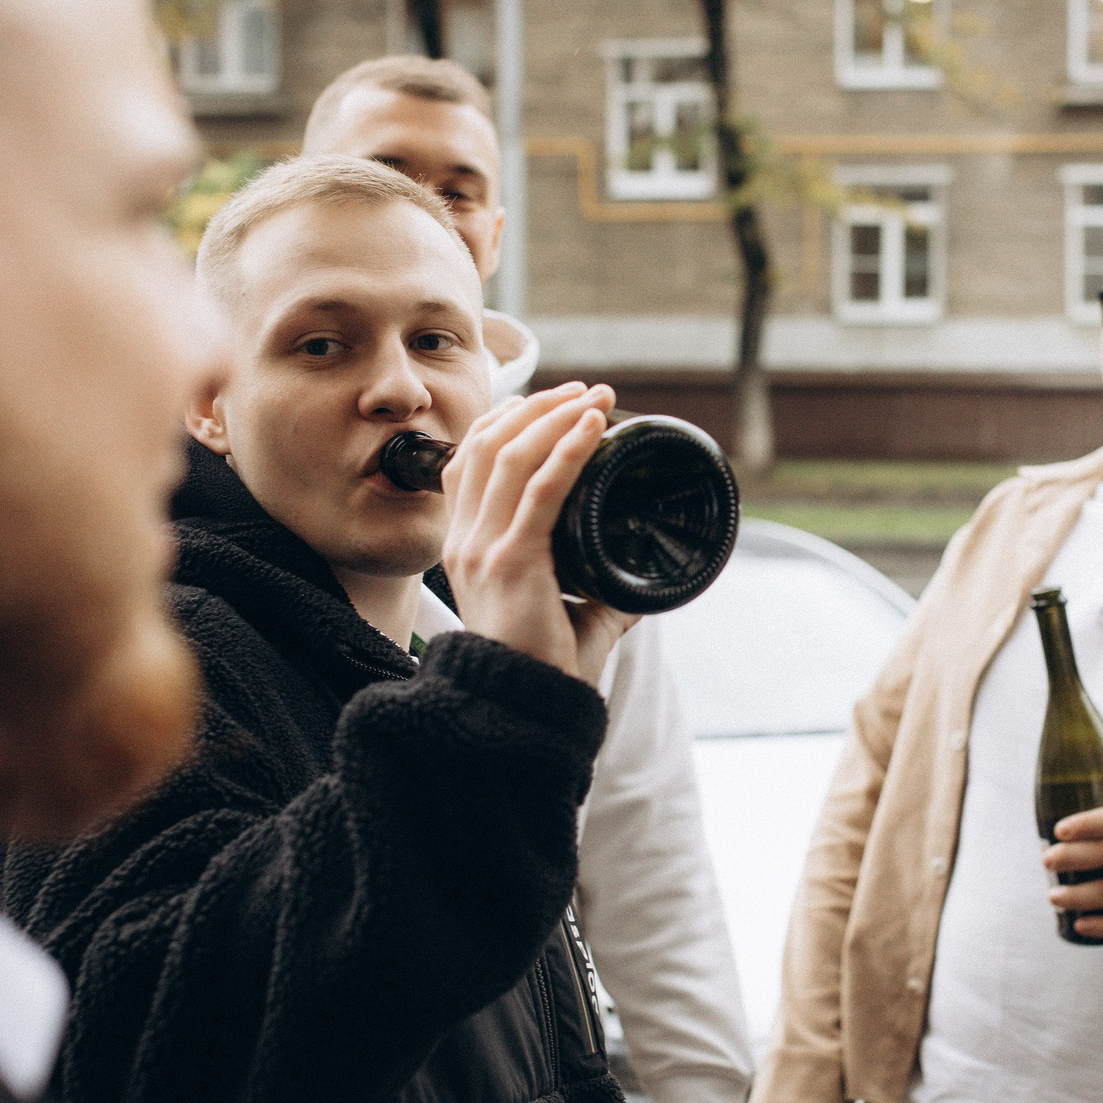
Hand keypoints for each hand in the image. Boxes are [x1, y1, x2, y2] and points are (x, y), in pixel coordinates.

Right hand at [441, 382, 636, 683]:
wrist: (531, 711)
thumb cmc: (547, 667)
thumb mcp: (569, 611)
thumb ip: (597, 587)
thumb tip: (638, 571)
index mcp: (467, 546)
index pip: (469, 461)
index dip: (507, 421)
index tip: (552, 402)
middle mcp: (465, 540)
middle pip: (486, 445)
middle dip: (538, 407)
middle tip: (585, 391)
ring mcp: (481, 549)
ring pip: (508, 456)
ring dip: (555, 417)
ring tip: (595, 397)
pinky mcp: (510, 561)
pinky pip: (538, 491)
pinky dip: (567, 450)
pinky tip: (592, 428)